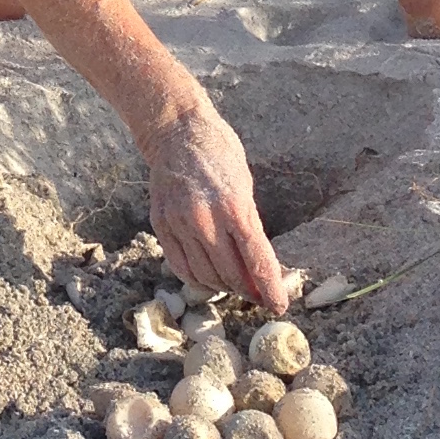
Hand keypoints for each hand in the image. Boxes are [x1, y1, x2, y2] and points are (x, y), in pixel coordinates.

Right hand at [141, 94, 288, 311]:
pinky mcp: (160, 225)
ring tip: (234, 284)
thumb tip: (258, 266)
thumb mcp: (245, 187)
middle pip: (231, 275)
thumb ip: (249, 226)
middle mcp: (205, 219)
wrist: (176, 131)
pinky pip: (180, 267)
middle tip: (258, 295)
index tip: (279, 307)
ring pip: (204, 277)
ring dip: (223, 286)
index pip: (257, 261)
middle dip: (248, 291)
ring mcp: (179, 224)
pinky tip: (207, 276)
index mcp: (235, 206)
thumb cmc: (220, 154)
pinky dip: (196, 278)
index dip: (270, 290)